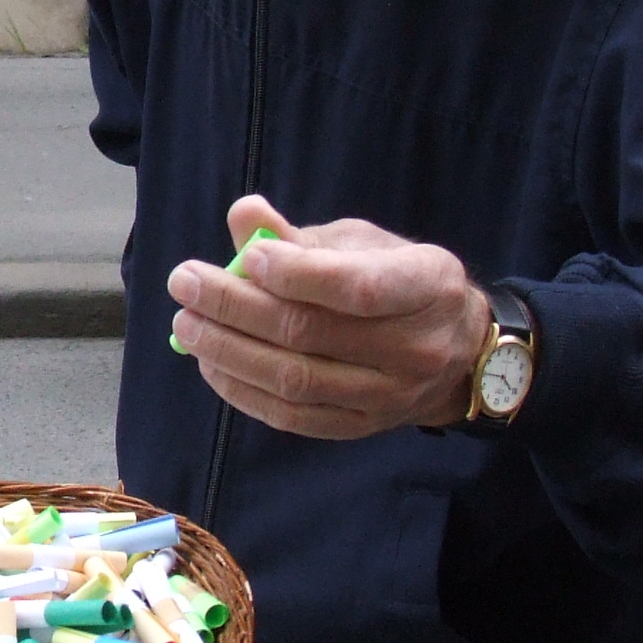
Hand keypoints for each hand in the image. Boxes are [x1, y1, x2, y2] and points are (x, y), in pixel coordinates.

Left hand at [164, 193, 491, 439]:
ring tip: (187, 324)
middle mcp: (415, 348)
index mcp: (427, 286)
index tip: (246, 255)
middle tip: (186, 282)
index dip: (296, 273)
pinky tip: (210, 363)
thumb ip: (303, 237)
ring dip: (228, 351)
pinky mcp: (361, 428)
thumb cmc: (401, 280)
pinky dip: (243, 390)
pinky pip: (292, 417)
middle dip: (236, 306)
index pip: (357, 287)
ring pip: (295, 380)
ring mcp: (388, 396)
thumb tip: (243, 214)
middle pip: (311, 334)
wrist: (456, 353)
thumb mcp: (366, 244)